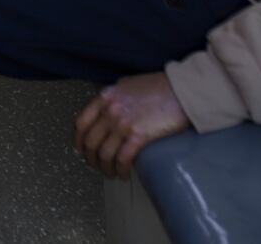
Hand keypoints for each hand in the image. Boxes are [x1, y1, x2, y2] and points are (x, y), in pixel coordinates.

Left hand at [73, 73, 191, 177]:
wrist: (182, 90)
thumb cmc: (159, 86)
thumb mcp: (128, 85)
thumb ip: (115, 96)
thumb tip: (108, 107)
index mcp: (105, 97)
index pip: (81, 122)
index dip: (78, 140)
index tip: (81, 150)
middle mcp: (110, 110)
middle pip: (90, 141)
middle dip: (91, 158)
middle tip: (96, 166)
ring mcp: (122, 123)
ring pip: (104, 153)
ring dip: (105, 168)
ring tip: (112, 173)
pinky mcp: (139, 135)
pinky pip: (122, 158)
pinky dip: (121, 170)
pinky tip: (124, 174)